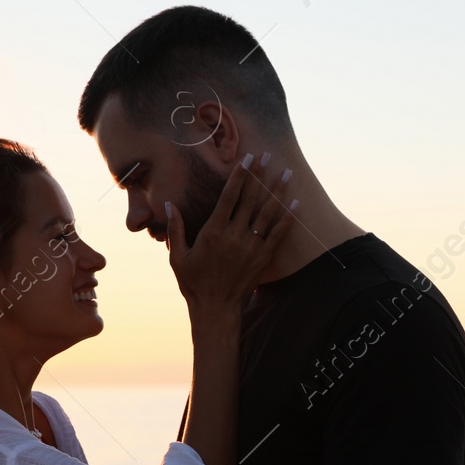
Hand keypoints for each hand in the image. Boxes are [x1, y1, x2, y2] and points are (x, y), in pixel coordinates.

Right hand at [166, 155, 294, 322]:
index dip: (240, 176)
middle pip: (251, 199)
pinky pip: (278, 234)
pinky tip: (295, 202)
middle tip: (269, 155)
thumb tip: (169, 205)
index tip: (247, 159)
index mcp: (214, 233)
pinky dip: (288, 218)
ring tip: (286, 173)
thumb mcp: (178, 257)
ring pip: (268, 213)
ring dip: (278, 191)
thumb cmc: (193, 284)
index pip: (229, 197)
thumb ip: (176, 229)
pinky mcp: (262, 258)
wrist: (216, 309)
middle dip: (260, 175)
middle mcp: (235, 237)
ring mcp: (251, 247)